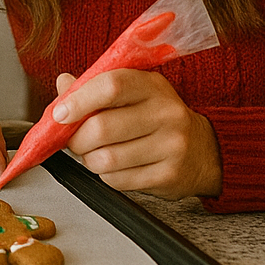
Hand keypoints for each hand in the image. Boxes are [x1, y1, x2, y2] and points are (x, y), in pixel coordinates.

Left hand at [53, 69, 220, 198]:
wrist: (203, 151)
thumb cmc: (158, 117)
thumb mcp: (134, 92)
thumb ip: (96, 87)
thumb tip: (63, 83)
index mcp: (152, 86)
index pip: (111, 86)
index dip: (79, 100)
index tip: (60, 113)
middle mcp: (166, 113)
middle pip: (102, 127)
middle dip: (77, 139)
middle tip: (75, 140)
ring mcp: (170, 146)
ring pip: (106, 158)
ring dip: (89, 160)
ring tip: (95, 154)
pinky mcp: (168, 175)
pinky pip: (118, 180)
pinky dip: (106, 175)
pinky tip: (114, 166)